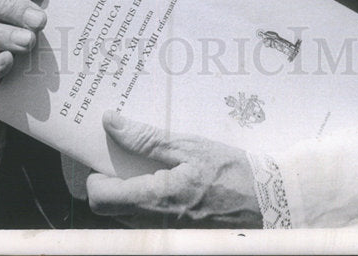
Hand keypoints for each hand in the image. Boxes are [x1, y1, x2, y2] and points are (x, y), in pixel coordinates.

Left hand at [86, 112, 261, 227]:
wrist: (264, 201)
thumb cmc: (229, 171)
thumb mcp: (189, 145)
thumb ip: (147, 138)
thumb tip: (112, 123)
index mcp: (155, 198)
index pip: (100, 197)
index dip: (93, 175)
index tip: (104, 155)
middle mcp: (153, 222)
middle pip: (107, 208)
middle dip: (108, 181)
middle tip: (123, 156)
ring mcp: (162, 232)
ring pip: (123, 215)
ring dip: (125, 190)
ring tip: (144, 165)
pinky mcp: (171, 234)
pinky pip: (142, 219)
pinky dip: (142, 199)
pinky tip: (161, 179)